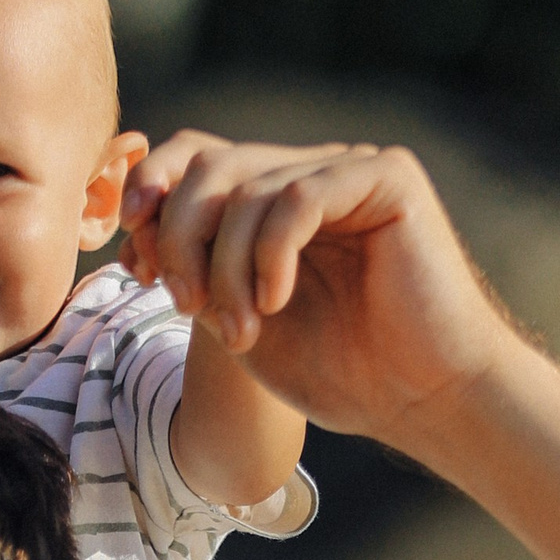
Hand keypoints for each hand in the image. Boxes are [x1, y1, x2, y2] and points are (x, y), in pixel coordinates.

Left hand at [123, 133, 513, 451]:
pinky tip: (277, 302)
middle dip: (180, 237)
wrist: (423, 399)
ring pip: (248, 188)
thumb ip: (197, 274)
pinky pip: (298, 197)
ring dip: (227, 266)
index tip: (136, 262)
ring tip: (244, 329)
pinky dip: (271, 253)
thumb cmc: (342, 373)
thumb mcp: (240, 324)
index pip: (194, 160)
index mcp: (274, 203)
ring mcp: (348, 170)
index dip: (151, 196)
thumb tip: (142, 232)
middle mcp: (309, 174)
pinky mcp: (386, 178)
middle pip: (210, 165)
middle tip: (185, 306)